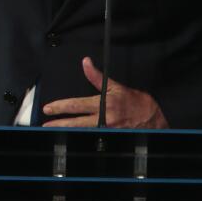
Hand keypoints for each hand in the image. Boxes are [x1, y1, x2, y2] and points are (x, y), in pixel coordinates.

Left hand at [41, 57, 167, 127]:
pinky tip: (74, 137)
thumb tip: (86, 62)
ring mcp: (108, 130)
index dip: (60, 107)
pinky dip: (83, 136)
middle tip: (46, 124)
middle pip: (76, 122)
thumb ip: (97, 77)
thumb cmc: (136, 102)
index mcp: (104, 104)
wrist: (155, 119)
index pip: (76, 105)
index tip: (48, 109)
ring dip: (69, 131)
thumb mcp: (115, 87)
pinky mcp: (112, 137)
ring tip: (56, 131)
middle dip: (59, 123)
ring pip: (83, 132)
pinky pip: (94, 138)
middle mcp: (104, 118)